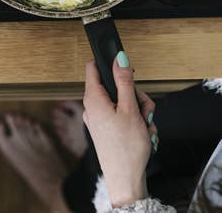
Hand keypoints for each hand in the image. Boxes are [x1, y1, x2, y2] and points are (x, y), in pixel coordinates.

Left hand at [82, 55, 157, 207]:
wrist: (126, 178)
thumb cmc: (126, 147)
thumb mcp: (130, 109)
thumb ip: (125, 82)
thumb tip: (119, 59)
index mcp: (93, 98)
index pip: (93, 68)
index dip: (109, 64)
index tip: (125, 67)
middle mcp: (92, 107)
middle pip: (115, 87)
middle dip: (135, 96)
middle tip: (144, 111)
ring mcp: (99, 119)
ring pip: (123, 102)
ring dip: (139, 112)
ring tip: (144, 127)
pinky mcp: (106, 129)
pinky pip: (123, 117)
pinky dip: (135, 123)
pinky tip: (142, 134)